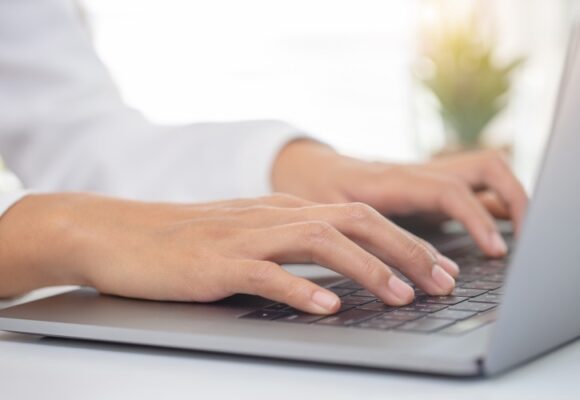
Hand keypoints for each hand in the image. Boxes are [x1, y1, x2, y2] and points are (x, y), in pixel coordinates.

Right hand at [0, 193, 459, 313]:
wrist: (125, 234)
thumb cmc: (190, 241)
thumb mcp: (251, 237)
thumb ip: (292, 247)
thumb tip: (337, 275)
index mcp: (286, 210)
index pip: (361, 217)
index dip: (406, 241)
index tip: (439, 267)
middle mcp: (275, 216)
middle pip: (356, 221)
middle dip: (406, 250)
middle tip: (442, 281)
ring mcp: (248, 237)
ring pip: (321, 241)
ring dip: (366, 268)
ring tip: (401, 295)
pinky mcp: (219, 262)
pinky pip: (268, 274)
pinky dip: (302, 290)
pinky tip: (328, 308)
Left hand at [272, 140, 527, 256]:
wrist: (305, 165)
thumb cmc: (312, 189)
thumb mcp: (324, 213)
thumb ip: (353, 236)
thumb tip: (387, 276)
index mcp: (391, 179)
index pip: (446, 191)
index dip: (474, 219)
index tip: (494, 250)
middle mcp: (414, 171)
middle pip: (480, 169)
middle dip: (512, 199)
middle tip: (520, 243)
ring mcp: (422, 175)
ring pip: (479, 171)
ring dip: (505, 199)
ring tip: (516, 240)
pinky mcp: (423, 184)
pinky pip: (466, 187)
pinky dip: (486, 206)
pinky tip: (489, 235)